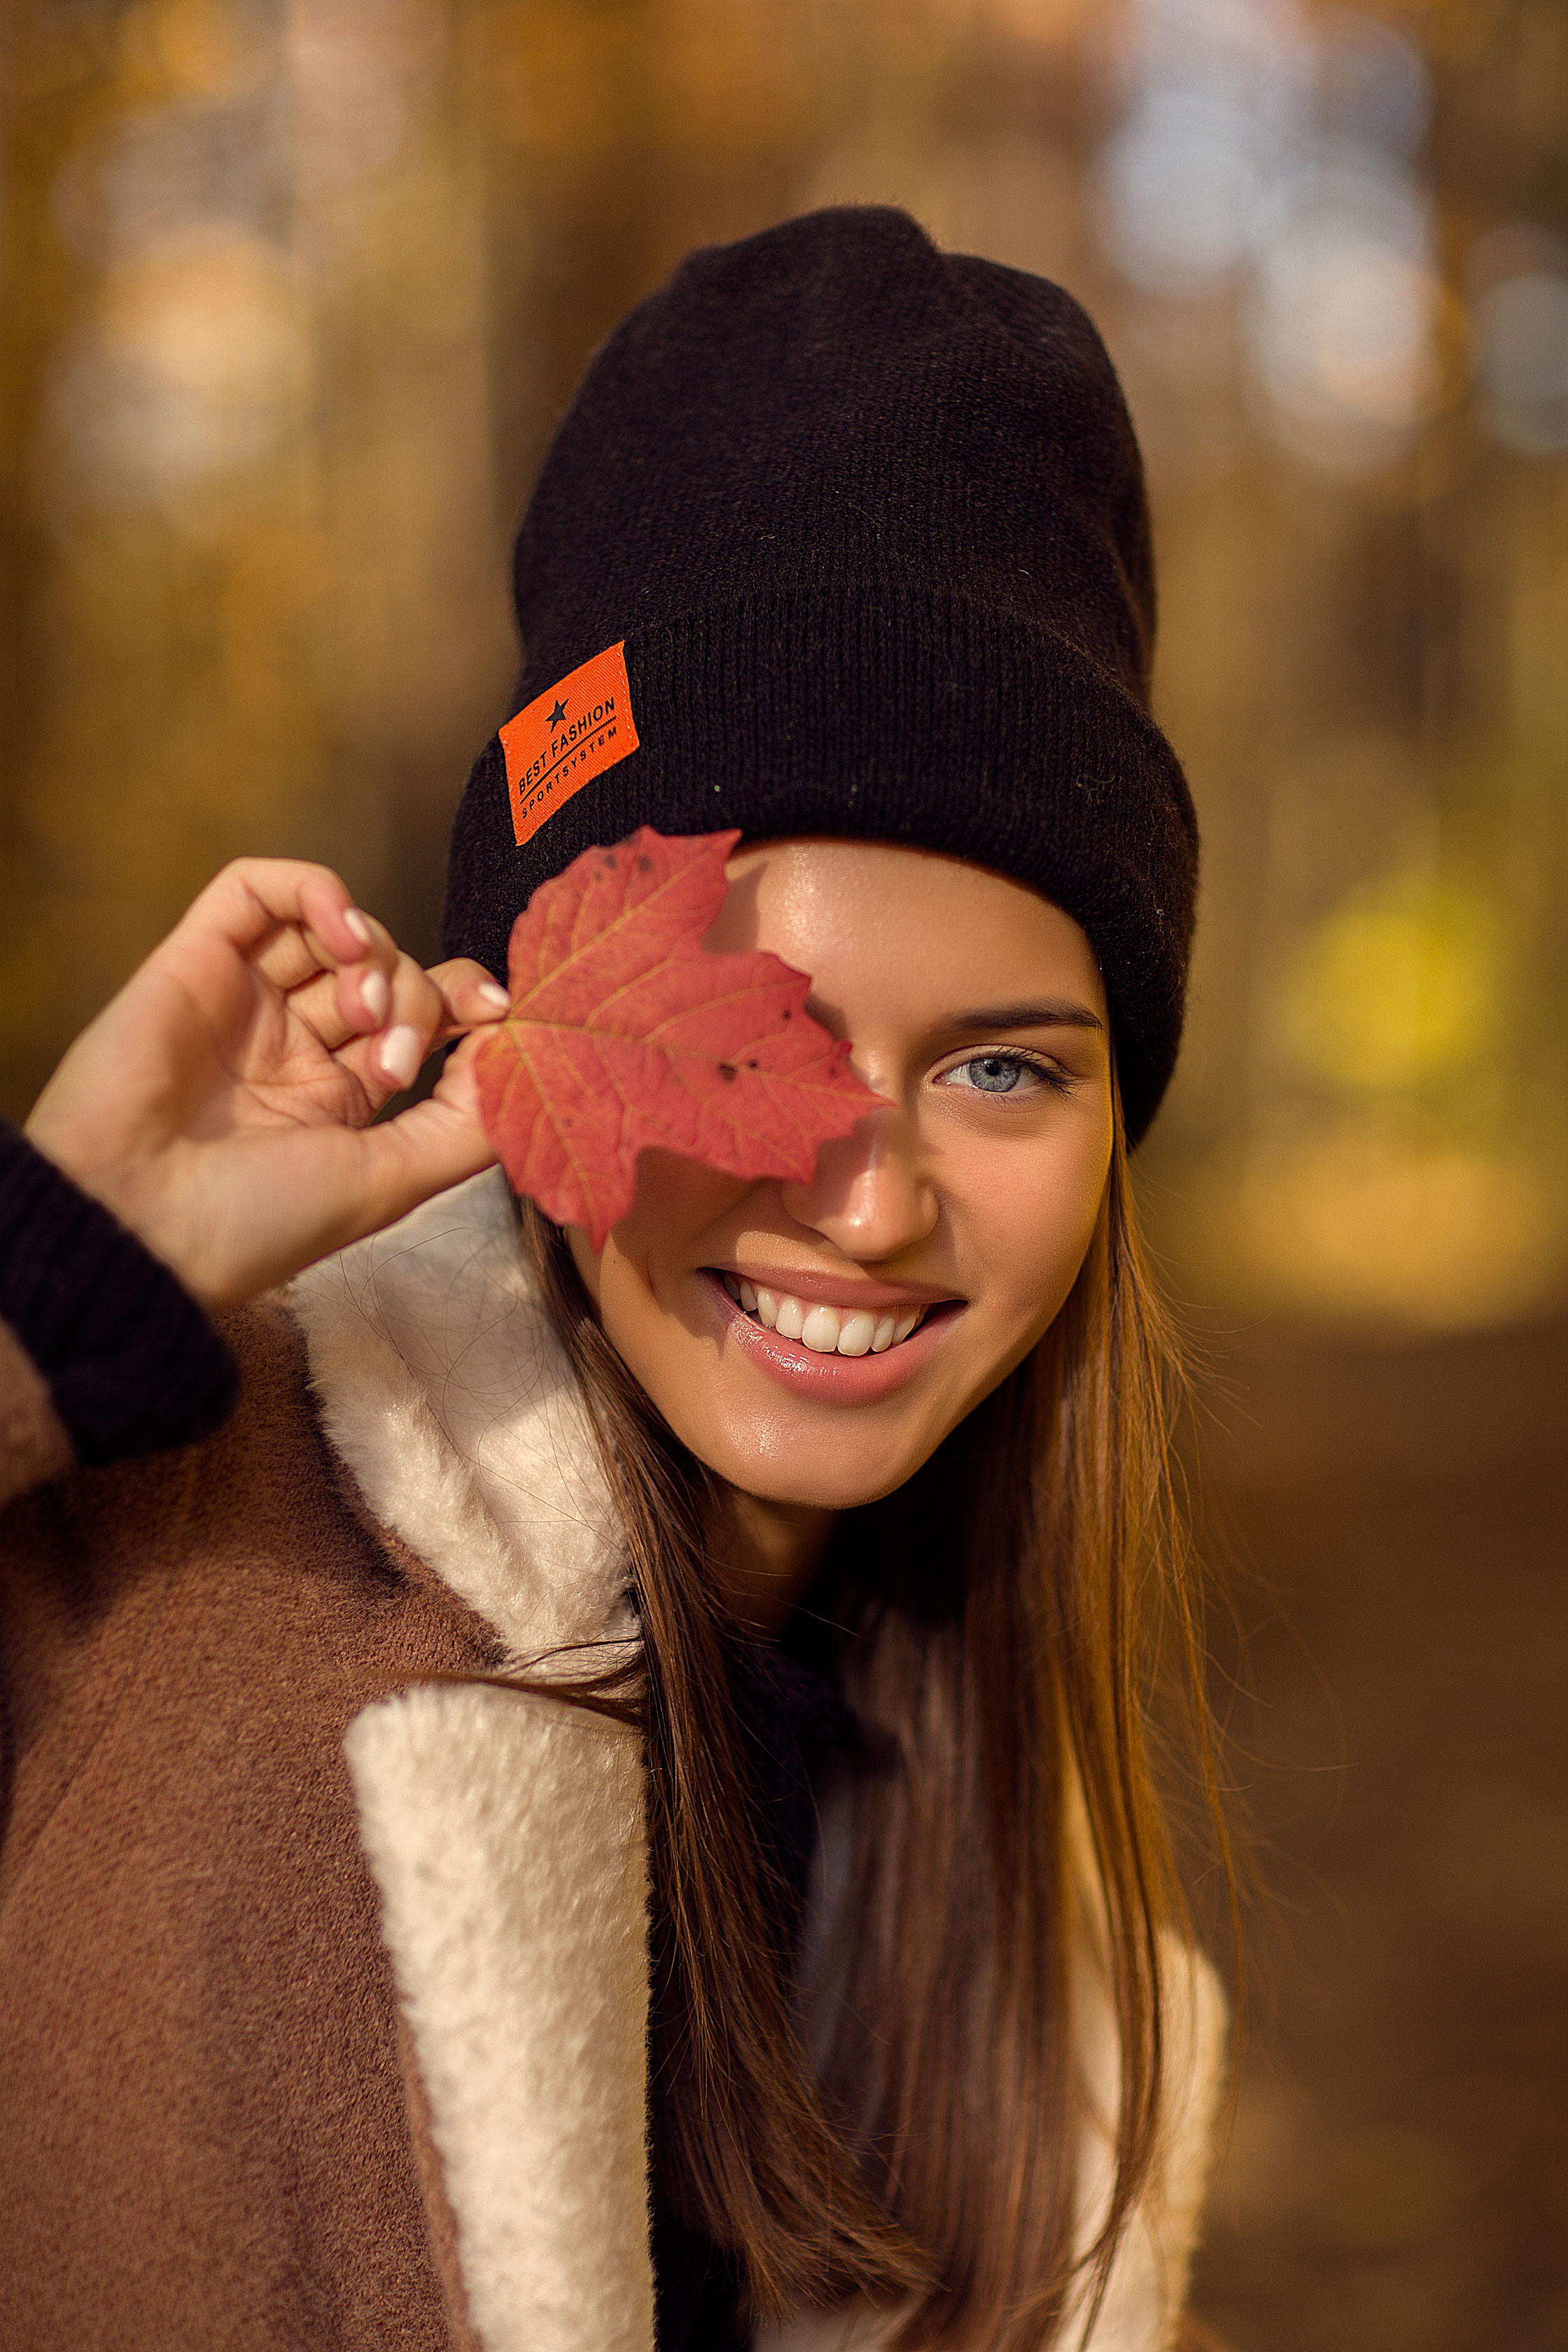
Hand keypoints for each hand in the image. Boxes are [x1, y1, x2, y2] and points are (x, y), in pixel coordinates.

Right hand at [25, 858, 508, 1309]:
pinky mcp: (194, 960)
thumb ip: (466, 1124)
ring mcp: (245, 1000)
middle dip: (416, 1000)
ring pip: (336, 928)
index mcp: (339, 1099)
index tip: (497, 1014)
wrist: (142, 1222)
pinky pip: (255, 889)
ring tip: (361, 1006)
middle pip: (391, 972)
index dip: (465, 1003)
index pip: (421, 1019)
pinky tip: (339, 930)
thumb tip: (517, 1053)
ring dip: (374, 951)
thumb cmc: (259, 1223)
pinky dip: (313, 889)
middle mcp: (294, 1045)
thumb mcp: (391, 1183)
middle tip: (393, 1058)